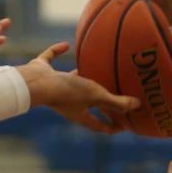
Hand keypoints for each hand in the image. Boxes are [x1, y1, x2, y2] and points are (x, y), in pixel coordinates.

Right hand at [17, 42, 138, 133]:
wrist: (35, 83)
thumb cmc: (66, 92)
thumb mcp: (95, 96)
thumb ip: (116, 101)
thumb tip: (137, 105)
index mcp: (80, 114)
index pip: (99, 125)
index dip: (112, 127)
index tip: (124, 126)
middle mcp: (67, 103)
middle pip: (86, 105)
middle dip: (98, 104)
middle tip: (112, 100)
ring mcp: (54, 87)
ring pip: (70, 83)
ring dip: (81, 78)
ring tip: (92, 70)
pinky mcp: (43, 72)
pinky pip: (51, 61)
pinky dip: (57, 53)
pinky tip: (66, 45)